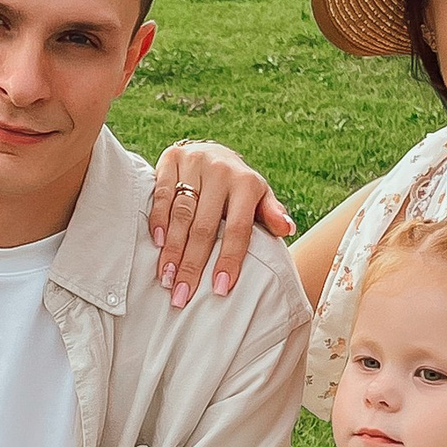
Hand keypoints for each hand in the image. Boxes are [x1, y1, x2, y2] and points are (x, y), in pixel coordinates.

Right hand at [147, 140, 294, 307]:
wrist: (212, 151)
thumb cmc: (237, 186)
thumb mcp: (259, 197)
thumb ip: (271, 213)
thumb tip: (288, 229)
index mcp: (246, 184)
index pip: (238, 228)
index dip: (229, 259)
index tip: (221, 289)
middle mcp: (221, 171)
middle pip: (205, 226)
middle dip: (192, 264)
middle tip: (182, 295)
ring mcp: (194, 163)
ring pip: (181, 214)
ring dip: (172, 250)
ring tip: (166, 279)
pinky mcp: (171, 159)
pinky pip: (161, 195)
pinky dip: (158, 221)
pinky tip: (158, 244)